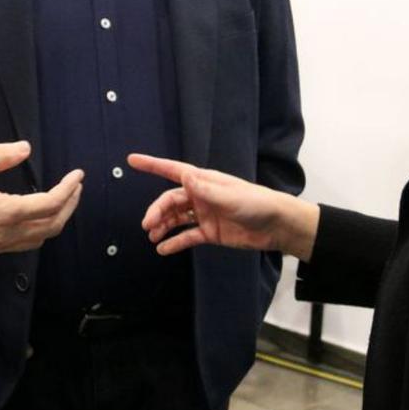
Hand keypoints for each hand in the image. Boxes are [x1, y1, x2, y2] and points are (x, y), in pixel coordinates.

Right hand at [0, 141, 82, 259]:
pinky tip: (31, 214)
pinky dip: (36, 229)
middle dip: (69, 206)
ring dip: (54, 219)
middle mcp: (3, 235)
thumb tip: (26, 149)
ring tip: (60, 199)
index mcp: (3, 213)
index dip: (69, 189)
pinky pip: (21, 244)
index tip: (78, 175)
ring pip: (38, 238)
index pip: (50, 204)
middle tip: (76, 187)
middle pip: (51, 226)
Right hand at [127, 153, 316, 259]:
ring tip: (151, 237)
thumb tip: (185, 177)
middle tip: (147, 225)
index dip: (152, 165)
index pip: (173, 171)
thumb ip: (206, 189)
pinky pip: (187, 236)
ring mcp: (205, 214)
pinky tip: (163, 249)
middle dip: (157, 211)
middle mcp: (201, 196)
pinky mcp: (210, 232)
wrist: (277, 226)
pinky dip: (175, 242)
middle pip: (171, 201)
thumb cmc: (256, 203)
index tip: (132, 160)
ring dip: (162, 226)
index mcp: (204, 181)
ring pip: (176, 219)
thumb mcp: (230, 196)